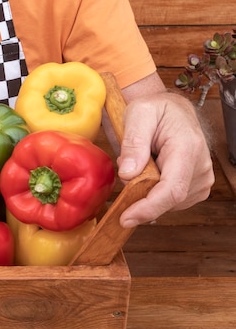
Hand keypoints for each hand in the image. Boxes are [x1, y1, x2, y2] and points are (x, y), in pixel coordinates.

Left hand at [117, 91, 213, 226]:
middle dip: (140, 194)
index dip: (149, 208)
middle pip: (168, 200)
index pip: (172, 189)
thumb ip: (133, 143)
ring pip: (167, 203)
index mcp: (187, 148)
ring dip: (146, 191)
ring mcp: (201, 178)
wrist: (173, 110)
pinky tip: (151, 172)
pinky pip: (170, 201)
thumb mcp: (138, 114)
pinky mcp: (196, 186)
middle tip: (129, 164)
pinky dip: (154, 192)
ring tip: (143, 162)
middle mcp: (200, 167)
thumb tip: (128, 174)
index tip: (127, 218)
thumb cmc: (156, 110)